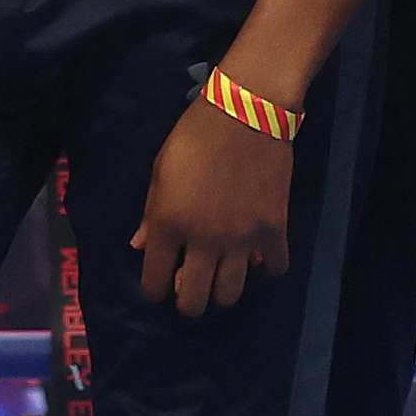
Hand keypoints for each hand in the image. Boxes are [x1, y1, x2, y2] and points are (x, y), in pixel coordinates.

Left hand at [134, 88, 296, 316]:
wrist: (245, 113)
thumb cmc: (193, 137)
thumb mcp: (159, 172)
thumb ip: (150, 215)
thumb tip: (141, 246)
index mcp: (167, 225)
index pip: (154, 282)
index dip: (154, 289)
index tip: (160, 283)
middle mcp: (202, 241)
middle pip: (193, 301)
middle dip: (187, 302)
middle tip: (190, 288)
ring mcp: (241, 240)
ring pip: (230, 294)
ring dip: (222, 291)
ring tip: (221, 276)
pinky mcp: (274, 230)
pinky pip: (273, 269)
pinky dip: (265, 268)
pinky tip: (257, 257)